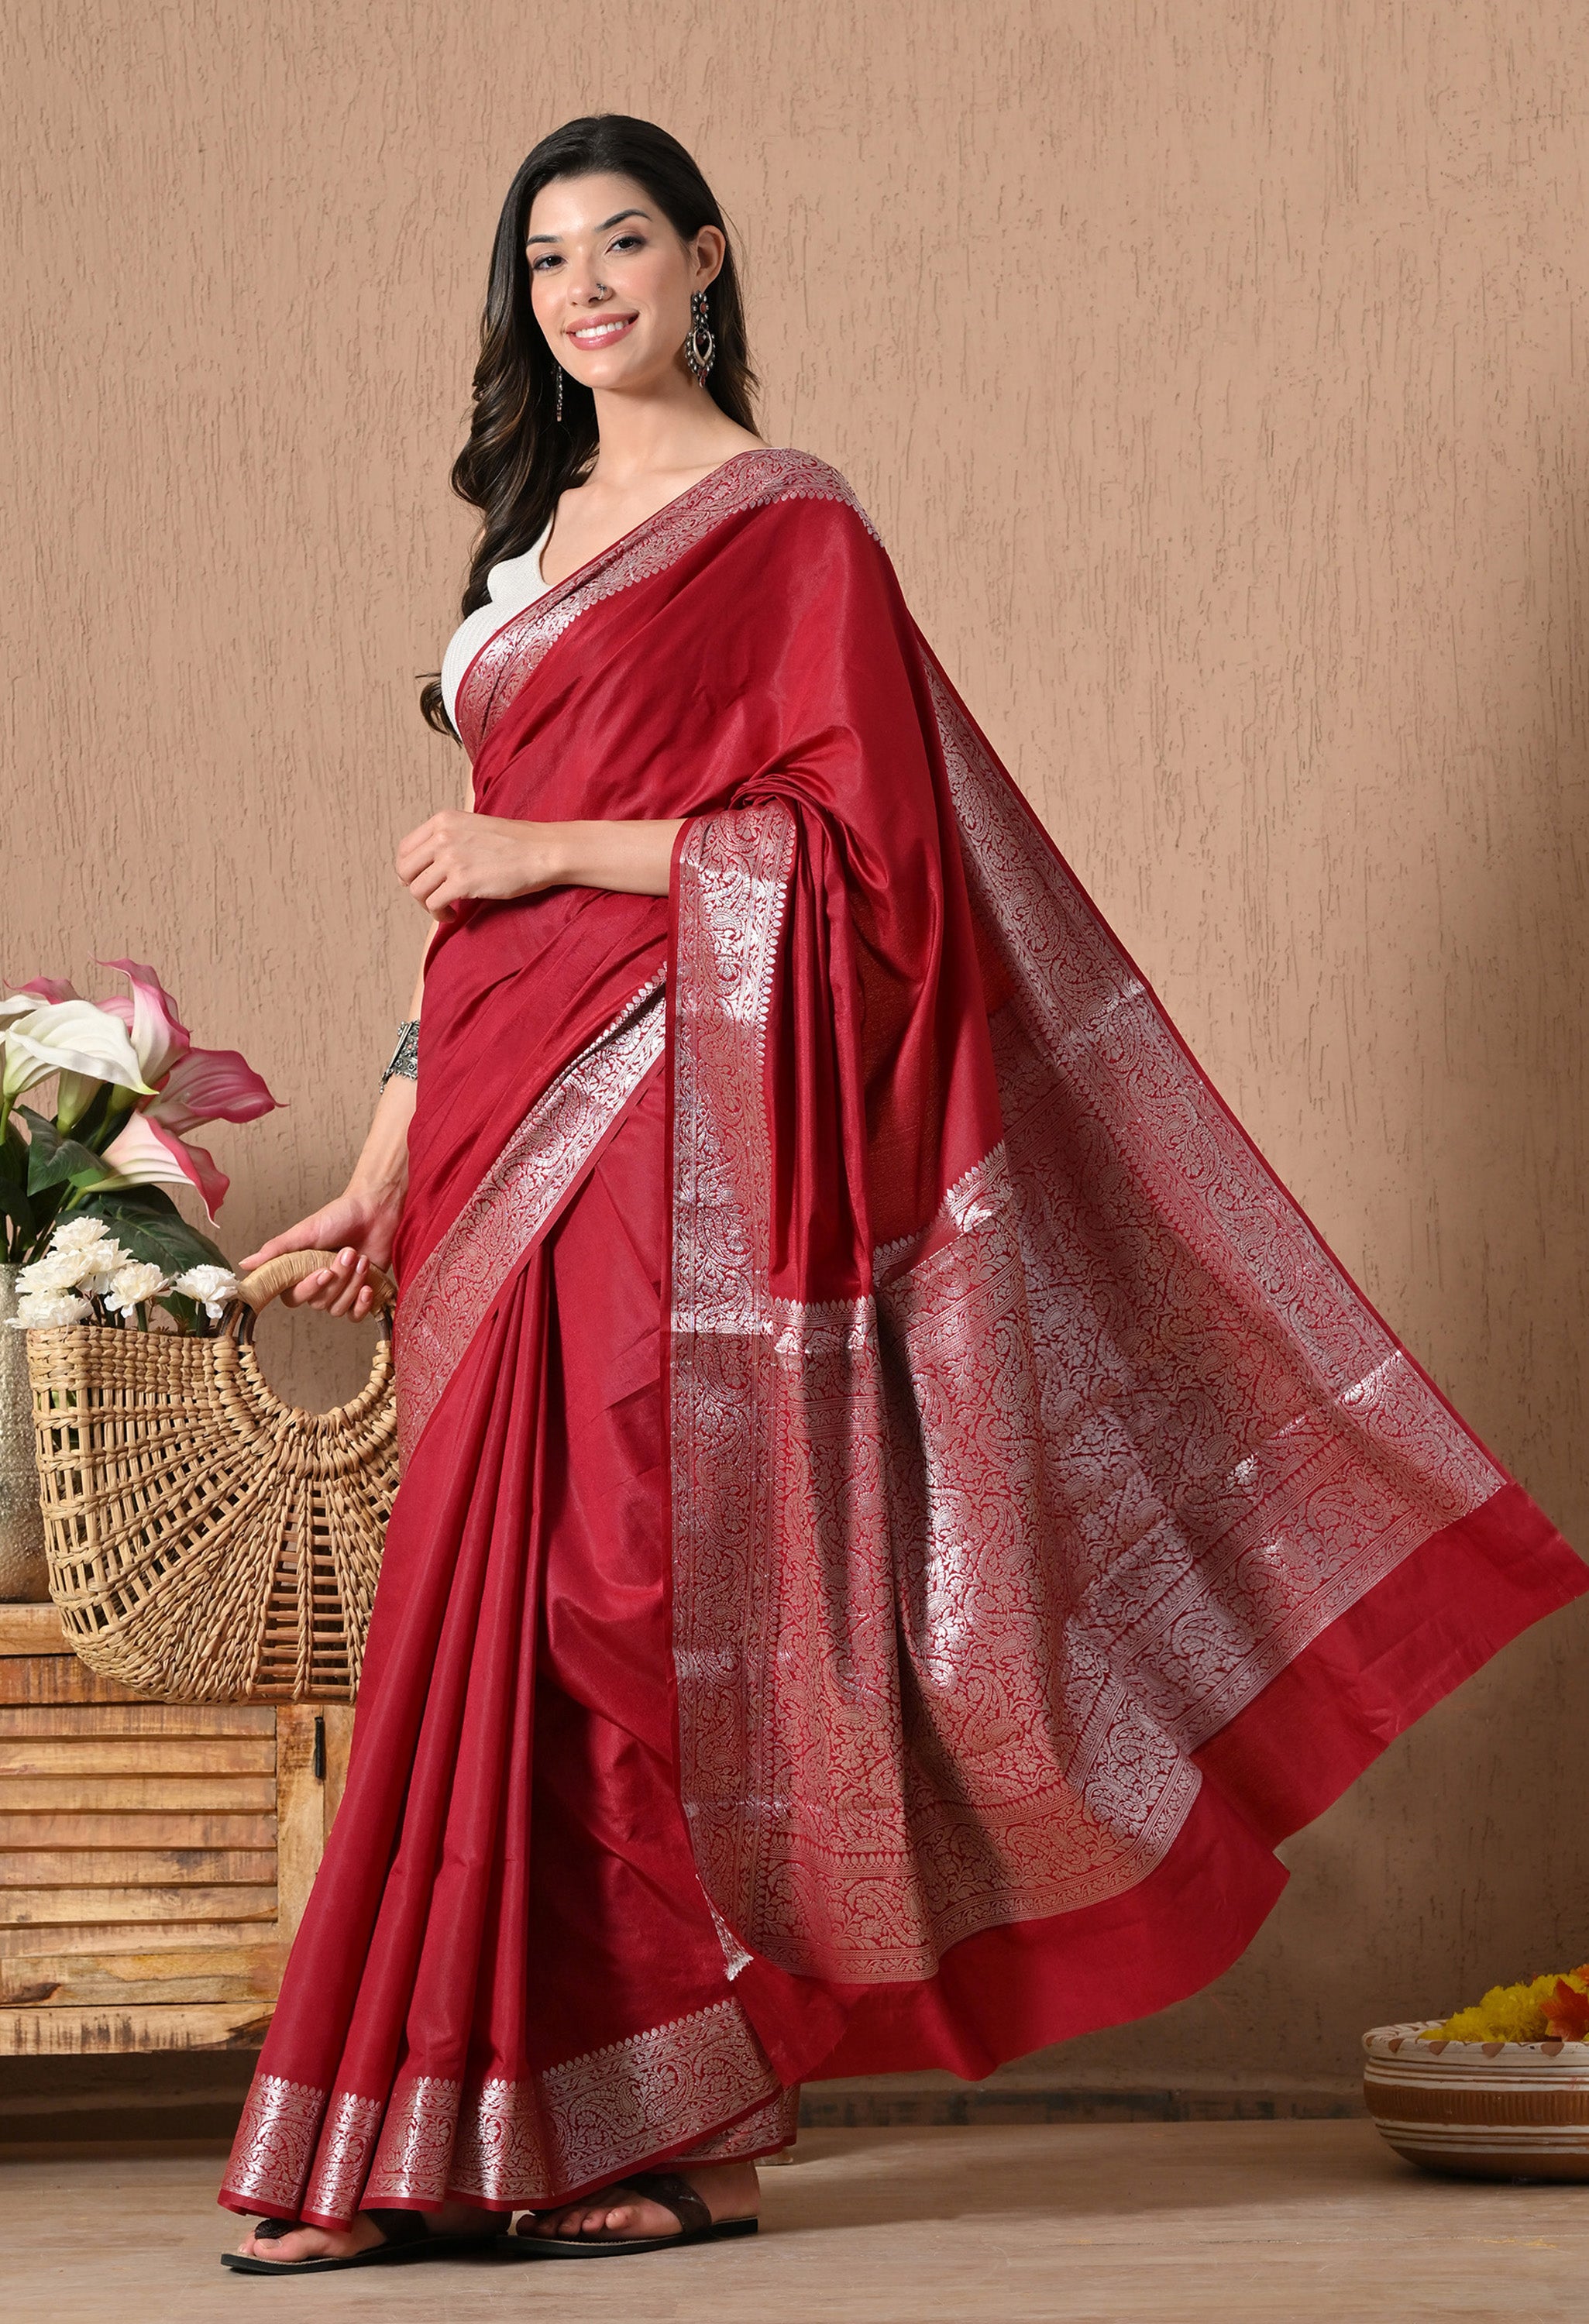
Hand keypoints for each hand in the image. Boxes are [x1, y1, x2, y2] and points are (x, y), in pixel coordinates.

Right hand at [238, 1188, 399, 1319]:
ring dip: (352, 1283)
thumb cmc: (338, 1217)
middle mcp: (317, 1284)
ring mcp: (339, 1291)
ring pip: (338, 1308)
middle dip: (338, 1278)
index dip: (309, 1288)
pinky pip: (356, 1315)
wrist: (373, 1210)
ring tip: (361, 1258)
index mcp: (299, 1272)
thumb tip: (246, 1264)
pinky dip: (362, 1304)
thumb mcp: (304, 1231)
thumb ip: (276, 1251)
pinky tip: (368, 1288)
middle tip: (349, 1252)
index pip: (294, 1297)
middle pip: (319, 1303)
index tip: (323, 1272)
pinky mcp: (360, 1295)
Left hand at [396, 810, 563, 917]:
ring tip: (446, 908)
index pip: (405, 848)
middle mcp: (443, 836)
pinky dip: (440, 914)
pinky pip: (434, 904)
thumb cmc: (515, 842)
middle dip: (415, 888)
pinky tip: (454, 914)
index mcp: (443, 820)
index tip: (420, 880)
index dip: (408, 870)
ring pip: (417, 890)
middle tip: (432, 897)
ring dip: (428, 905)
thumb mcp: (473, 826)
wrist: (543, 850)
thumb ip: (448, 838)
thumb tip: (425, 865)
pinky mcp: (462, 882)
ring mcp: (451, 859)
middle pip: (405, 870)